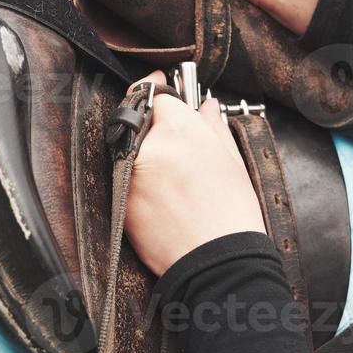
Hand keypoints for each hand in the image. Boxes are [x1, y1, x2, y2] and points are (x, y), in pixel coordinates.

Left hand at [123, 73, 266, 277]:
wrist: (217, 263)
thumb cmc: (231, 215)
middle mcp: (149, 147)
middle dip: (155, 130)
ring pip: (132, 153)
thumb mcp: (232, 162)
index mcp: (179, 130)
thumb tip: (206, 107)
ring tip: (178, 182)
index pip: (158, 96)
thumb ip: (213, 127)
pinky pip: (128, 181)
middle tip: (178, 145)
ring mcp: (131, 175)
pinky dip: (142, 184)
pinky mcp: (121, 202)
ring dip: (148, 158)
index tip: (162, 89)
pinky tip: (169, 200)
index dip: (161, 93)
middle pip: (140, 123)